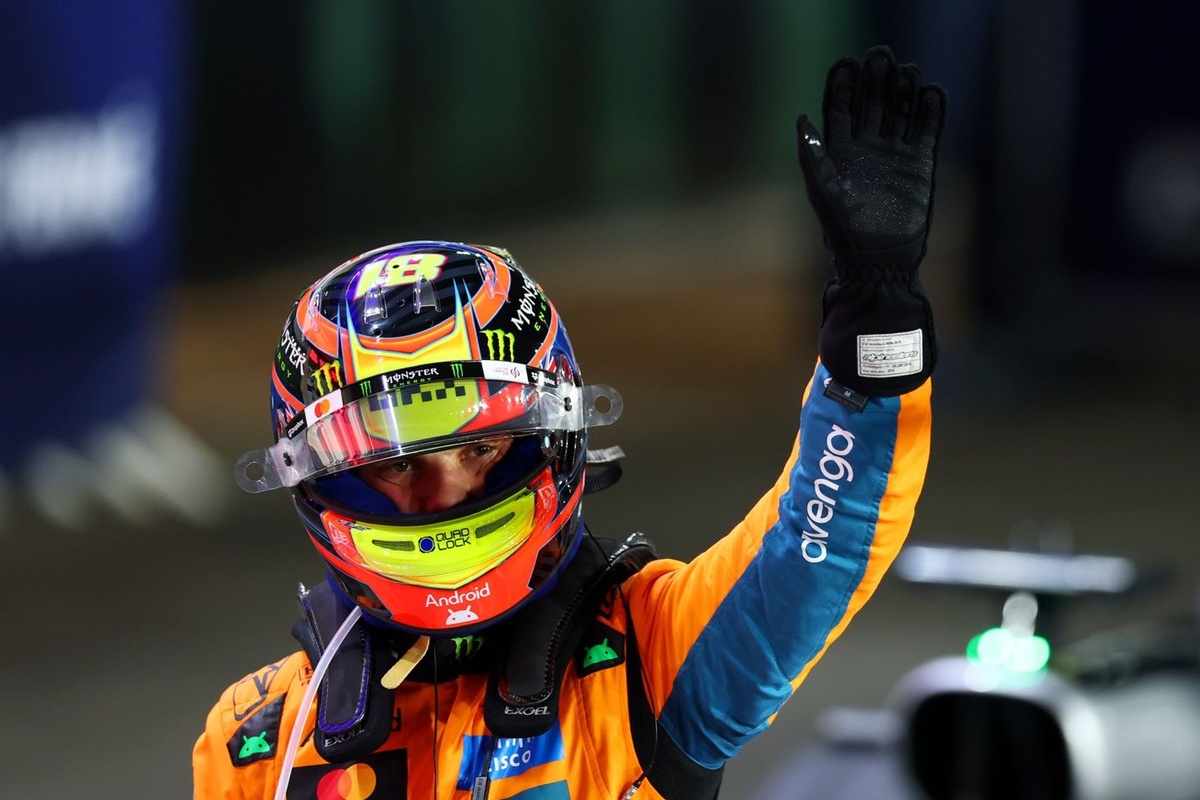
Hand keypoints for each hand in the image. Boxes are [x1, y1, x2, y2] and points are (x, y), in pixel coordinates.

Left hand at [797, 46, 946, 396]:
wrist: (878, 260)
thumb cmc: (844, 230)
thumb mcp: (824, 190)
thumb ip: (813, 155)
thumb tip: (801, 119)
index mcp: (839, 151)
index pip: (839, 108)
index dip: (842, 86)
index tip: (845, 64)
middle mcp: (867, 148)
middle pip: (873, 102)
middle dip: (876, 79)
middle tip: (881, 57)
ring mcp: (895, 155)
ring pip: (901, 111)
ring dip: (904, 90)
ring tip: (907, 71)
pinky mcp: (920, 165)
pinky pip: (928, 130)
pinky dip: (931, 111)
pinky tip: (932, 92)